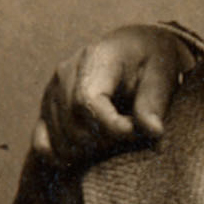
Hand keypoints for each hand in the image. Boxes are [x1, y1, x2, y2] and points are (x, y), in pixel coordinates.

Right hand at [29, 23, 199, 165]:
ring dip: (89, 150)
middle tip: (130, 132)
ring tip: (115, 135)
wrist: (134, 48)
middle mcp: (66, 72)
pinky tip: (86, 154)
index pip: (87, 101)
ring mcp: (52, 91)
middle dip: (105, 140)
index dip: (111, 126)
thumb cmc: (149, 60)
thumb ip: (154, 103)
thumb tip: (153, 132)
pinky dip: (62, 155)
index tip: (134, 131)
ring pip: (61, 140)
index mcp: (95, 57)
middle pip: (74, 125)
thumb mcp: (161, 74)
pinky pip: (42, 143)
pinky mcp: (46, 108)